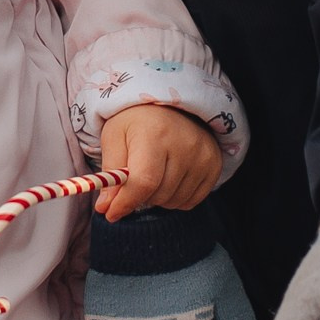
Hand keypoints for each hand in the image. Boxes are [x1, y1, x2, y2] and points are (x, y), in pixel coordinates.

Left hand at [96, 104, 222, 221]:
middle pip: (158, 195)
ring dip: (158, 197)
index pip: (144, 181)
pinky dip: (175, 197)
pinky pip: (190, 202)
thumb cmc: (136, 121)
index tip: (111, 213)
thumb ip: (110, 173)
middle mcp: (185, 145)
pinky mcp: (214, 165)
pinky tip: (170, 177)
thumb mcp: (114, 137)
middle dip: (140, 196)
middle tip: (134, 178)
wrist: (170, 106)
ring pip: (173, 201)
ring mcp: (203, 156)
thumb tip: (106, 208)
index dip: (125, 202)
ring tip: (154, 173)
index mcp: (155, 134)